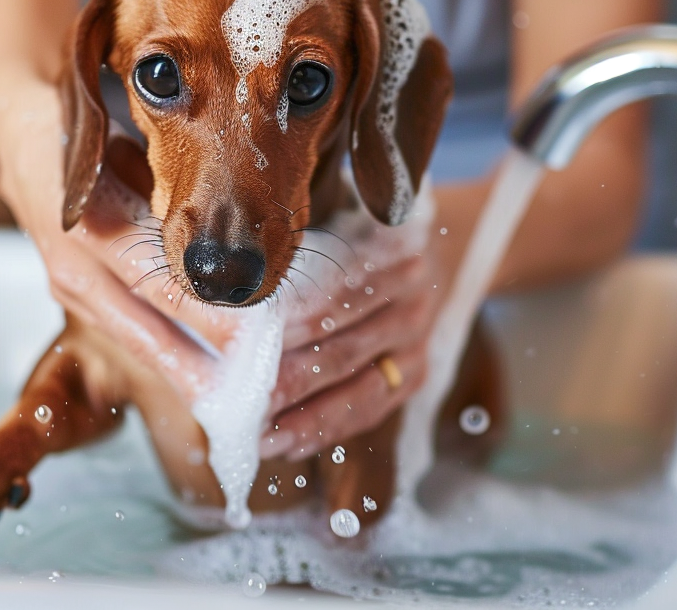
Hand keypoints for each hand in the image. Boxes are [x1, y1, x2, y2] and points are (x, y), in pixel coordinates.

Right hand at [0, 80, 219, 404]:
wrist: (23, 132)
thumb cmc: (87, 134)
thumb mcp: (129, 151)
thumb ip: (167, 194)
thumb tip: (225, 235)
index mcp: (90, 224)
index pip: (160, 282)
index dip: (209, 314)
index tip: (254, 336)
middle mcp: (73, 264)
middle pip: (147, 325)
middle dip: (201, 363)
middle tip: (250, 387)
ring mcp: (68, 287)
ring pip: (133, 339)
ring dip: (182, 370)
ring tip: (228, 394)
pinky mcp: (71, 298)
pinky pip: (123, 331)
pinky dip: (162, 353)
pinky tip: (197, 373)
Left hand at [259, 217, 449, 461]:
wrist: (443, 256)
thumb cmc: (364, 239)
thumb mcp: (343, 230)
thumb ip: (300, 256)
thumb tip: (233, 282)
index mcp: (394, 259)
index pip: (337, 297)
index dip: (294, 322)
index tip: (250, 345)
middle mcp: (412, 306)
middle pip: (343, 350)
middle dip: (291, 383)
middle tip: (246, 406)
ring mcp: (417, 347)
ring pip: (358, 390)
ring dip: (307, 419)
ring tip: (264, 440)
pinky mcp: (416, 377)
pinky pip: (371, 411)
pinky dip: (330, 431)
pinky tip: (292, 446)